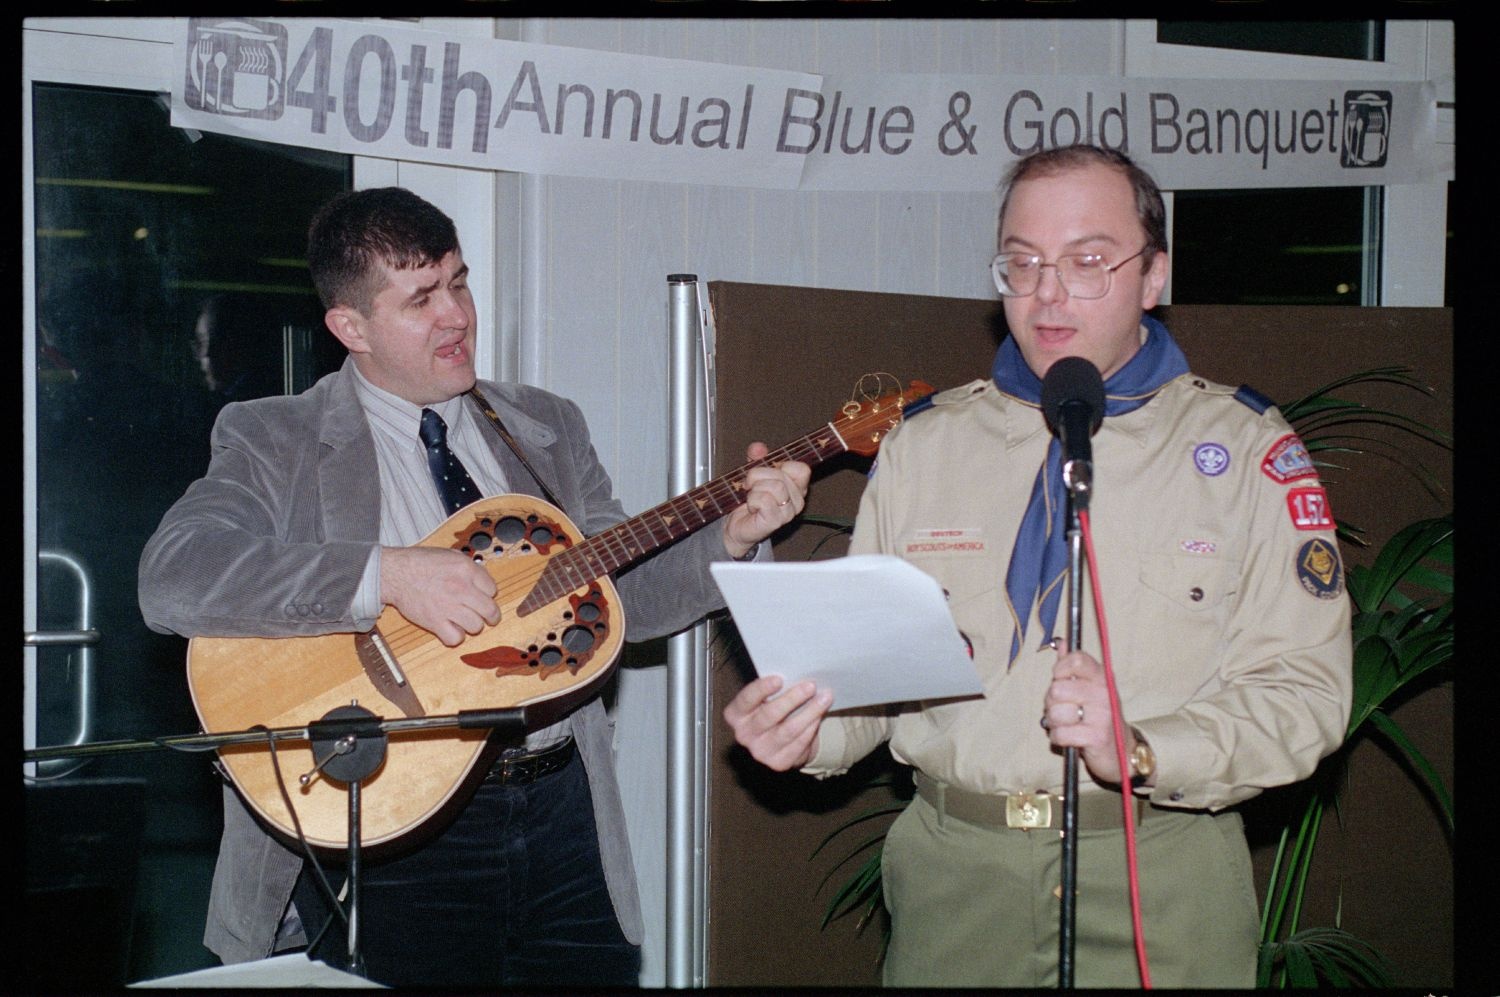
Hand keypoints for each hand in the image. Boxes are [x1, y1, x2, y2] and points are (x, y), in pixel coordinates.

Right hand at [380, 545, 500, 646]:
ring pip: (476, 626)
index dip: (488, 594)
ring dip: (472, 625)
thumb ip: (470, 568)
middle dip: (492, 616)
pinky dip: (455, 636)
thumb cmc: (421, 562)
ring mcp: (448, 606)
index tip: (482, 596)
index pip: (493, 589)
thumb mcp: (451, 555)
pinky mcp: (434, 622)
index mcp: (466, 570)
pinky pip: (455, 638)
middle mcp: (461, 588)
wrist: (396, 573)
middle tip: (489, 618)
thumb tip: (484, 582)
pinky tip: (451, 629)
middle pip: (490, 610)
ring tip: (464, 621)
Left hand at [722, 442, 811, 557]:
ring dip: (755, 489)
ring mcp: (788, 513)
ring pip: (775, 486)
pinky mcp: (775, 521)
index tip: (767, 472)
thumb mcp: (753, 472)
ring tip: (752, 497)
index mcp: (797, 487)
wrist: (736, 524)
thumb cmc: (749, 499)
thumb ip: (757, 458)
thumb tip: (758, 448)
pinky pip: (764, 500)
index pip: (802, 469)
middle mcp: (797, 501)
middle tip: (751, 486)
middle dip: (758, 476)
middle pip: (781, 474)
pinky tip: (751, 507)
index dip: (781, 465)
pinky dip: (752, 500)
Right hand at [723, 675, 832, 770]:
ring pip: (788, 730)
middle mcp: (743, 734)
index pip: (746, 700)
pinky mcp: (778, 763)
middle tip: (810, 686)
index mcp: (736, 714)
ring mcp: (760, 751)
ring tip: (824, 698)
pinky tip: (820, 715)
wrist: (782, 741)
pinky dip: (811, 727)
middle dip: (792, 699)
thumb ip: (775, 689)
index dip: (761, 689)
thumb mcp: (767, 698)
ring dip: (809, 712)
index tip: (779, 679)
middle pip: (769, 715)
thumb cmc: (774, 710)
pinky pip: (798, 743)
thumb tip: (798, 676)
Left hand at [1041, 647, 1131, 785]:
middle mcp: (1104, 693)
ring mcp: (1102, 715)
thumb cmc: (1098, 716)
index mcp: (1101, 677)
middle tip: (1064, 709)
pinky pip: (1060, 733)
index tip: (1060, 679)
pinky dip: (1058, 738)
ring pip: (1056, 712)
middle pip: (1057, 689)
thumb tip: (1061, 642)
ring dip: (1055, 723)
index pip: (1076, 659)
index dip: (1060, 669)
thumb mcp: (1089, 688)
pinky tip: (1069, 738)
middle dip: (1052, 702)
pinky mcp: (1096, 737)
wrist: (1121, 751)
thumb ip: (1073, 666)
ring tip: (1067, 724)